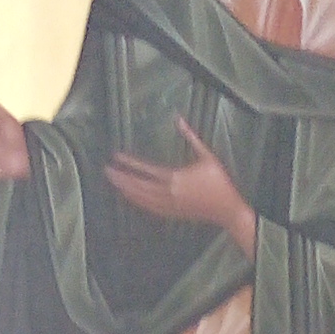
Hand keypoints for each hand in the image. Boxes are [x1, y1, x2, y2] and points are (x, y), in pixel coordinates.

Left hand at [104, 118, 254, 244]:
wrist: (227, 210)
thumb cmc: (219, 181)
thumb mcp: (207, 155)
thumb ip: (191, 137)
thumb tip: (179, 119)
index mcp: (177, 178)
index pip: (147, 170)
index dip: (130, 164)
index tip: (116, 158)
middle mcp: (169, 194)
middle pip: (139, 186)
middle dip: (122, 178)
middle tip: (107, 170)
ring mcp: (169, 206)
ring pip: (141, 199)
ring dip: (126, 190)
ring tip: (113, 182)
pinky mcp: (171, 214)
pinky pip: (149, 208)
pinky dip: (136, 202)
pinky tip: (128, 197)